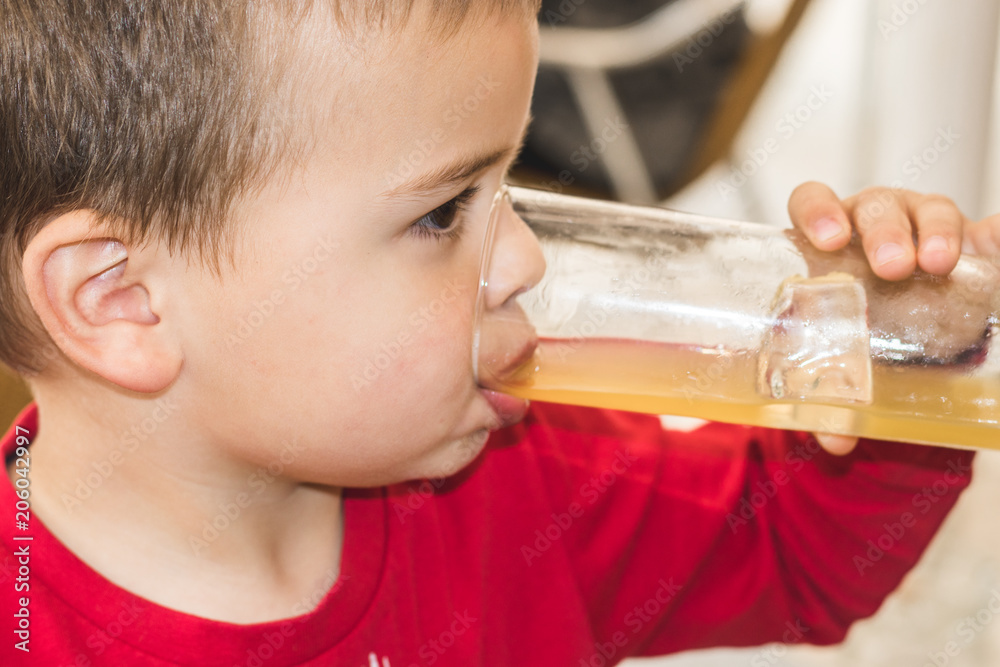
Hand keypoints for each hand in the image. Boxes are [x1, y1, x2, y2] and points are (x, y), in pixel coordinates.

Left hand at [786, 182, 995, 454]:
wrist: (906, 340)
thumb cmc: (855, 334)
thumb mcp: (836, 359)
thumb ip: (829, 393)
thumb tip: (834, 437)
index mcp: (829, 238)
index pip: (814, 202)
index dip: (818, 211)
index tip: (827, 239)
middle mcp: (875, 223)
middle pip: (876, 206)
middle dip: (884, 230)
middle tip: (891, 267)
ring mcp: (925, 227)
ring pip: (931, 209)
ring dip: (936, 230)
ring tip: (938, 264)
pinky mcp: (975, 245)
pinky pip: (990, 233)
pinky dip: (995, 235)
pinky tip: (995, 242)